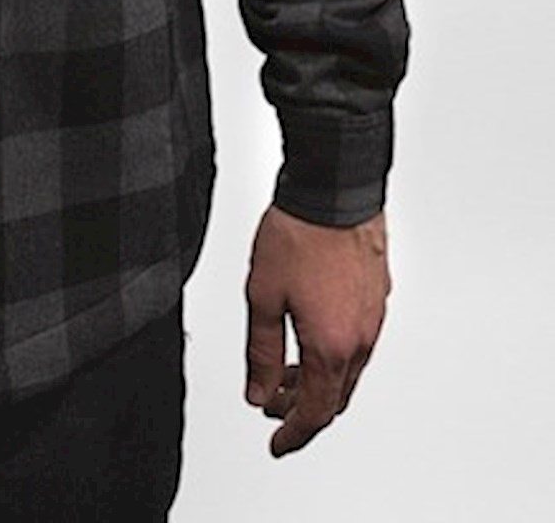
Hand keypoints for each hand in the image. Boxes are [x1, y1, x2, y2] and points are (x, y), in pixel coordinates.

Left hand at [244, 205, 389, 456]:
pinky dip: (332, 354)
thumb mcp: (263, 297)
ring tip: (285, 373)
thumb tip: (259, 392)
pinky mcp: (376, 296)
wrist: (334, 190)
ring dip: (317, 380)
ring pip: (347, 369)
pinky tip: (310, 337)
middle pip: (335, 396)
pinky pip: (356, 342)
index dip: (294, 434)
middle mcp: (360, 338)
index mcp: (332, 347)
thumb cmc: (300, 235)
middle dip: (303, 409)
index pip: (315, 412)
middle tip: (274, 407)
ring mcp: (372, 317)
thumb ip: (261, 352)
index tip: (278, 444)